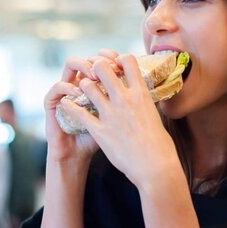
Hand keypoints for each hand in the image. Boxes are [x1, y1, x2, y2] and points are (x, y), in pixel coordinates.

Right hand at [45, 49, 119, 163]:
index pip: (104, 60)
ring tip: (92, 76)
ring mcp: (66, 91)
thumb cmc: (102, 141)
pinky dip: (67, 87)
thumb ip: (127, 104)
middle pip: (89, 57)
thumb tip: (148, 92)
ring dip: (83, 66)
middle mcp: (80, 83)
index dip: (113, 57)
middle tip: (108, 67)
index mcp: (96, 85)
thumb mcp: (118, 120)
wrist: (78, 157)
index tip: (122, 64)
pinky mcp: (52, 103)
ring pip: (71, 64)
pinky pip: (57, 88)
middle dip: (100, 58)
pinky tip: (77, 93)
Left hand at [58, 54, 178, 187]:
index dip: (118, 59)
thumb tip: (141, 98)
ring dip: (83, 86)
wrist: (156, 168)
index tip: (114, 65)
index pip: (128, 60)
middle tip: (93, 75)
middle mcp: (124, 99)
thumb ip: (144, 104)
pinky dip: (70, 107)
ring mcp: (111, 114)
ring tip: (82, 91)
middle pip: (102, 68)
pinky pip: (78, 113)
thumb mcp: (155, 116)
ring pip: (87, 86)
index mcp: (141, 94)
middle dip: (95, 67)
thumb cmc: (160, 146)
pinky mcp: (100, 131)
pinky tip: (66, 105)